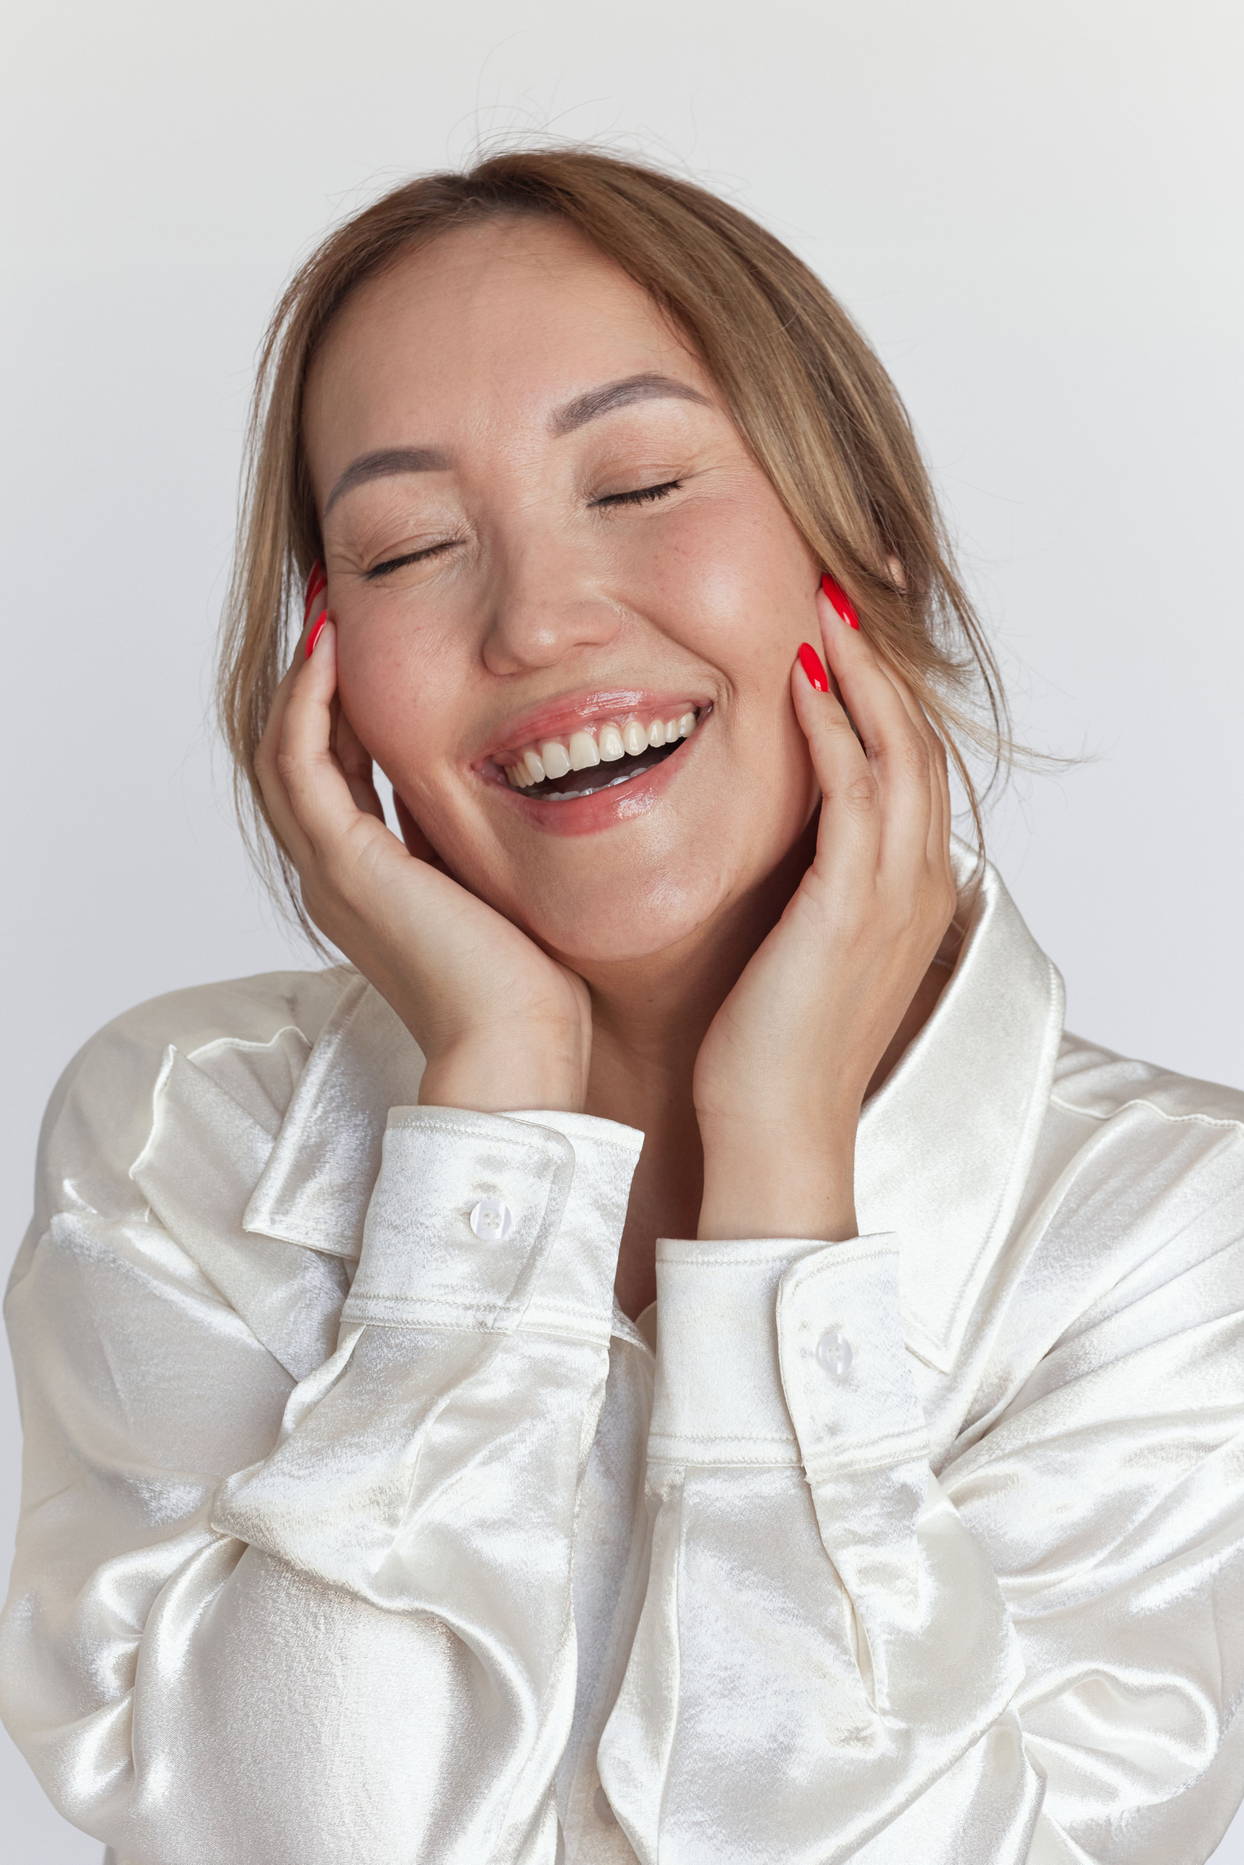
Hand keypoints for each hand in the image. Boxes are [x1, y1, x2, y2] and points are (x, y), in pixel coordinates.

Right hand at [254, 568, 593, 1104]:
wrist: (519, 1047)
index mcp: (368, 883)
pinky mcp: (346, 866)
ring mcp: (332, 872)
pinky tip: (330, 652)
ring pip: (284, 755)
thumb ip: (475, 834)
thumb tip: (498, 771)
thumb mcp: (497, 884)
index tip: (367, 644)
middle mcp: (337, 876)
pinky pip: (301, 766)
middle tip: (334, 608)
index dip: (342, 706)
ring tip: (327, 612)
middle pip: (298, 757)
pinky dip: (307, 703)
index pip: (335, 775)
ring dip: (301, 680)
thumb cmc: (530, 986)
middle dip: (314, 682)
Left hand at [690, 572, 957, 1155]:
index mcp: (910, 891)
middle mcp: (918, 883)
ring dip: (861, 674)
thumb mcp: (800, 948)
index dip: (883, 692)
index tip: (843, 631)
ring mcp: (893, 895)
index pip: (911, 765)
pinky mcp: (852, 908)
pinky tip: (798, 684)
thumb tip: (771, 836)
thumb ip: (805, 885)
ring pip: (899, 752)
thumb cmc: (772, 1048)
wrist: (776, 1131)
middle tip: (842, 589)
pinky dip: (833, 732)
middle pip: (918, 740)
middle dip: (880, 660)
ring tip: (824, 608)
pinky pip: (855, 796)